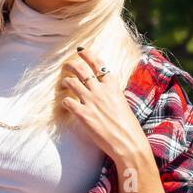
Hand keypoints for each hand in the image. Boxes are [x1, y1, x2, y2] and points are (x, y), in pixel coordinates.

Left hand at [59, 46, 146, 162]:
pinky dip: (64, 101)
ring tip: (64, 83)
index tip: (80, 50)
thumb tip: (102, 89)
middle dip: (71, 64)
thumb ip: (110, 93)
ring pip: (71, 83)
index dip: (87, 55)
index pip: (98, 64)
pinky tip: (66, 104)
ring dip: (65, 81)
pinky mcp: (83, 114)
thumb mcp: (122, 102)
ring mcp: (91, 101)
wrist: (128, 142)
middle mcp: (101, 90)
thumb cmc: (127, 126)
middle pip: (81, 69)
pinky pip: (67, 101)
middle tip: (66, 65)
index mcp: (113, 85)